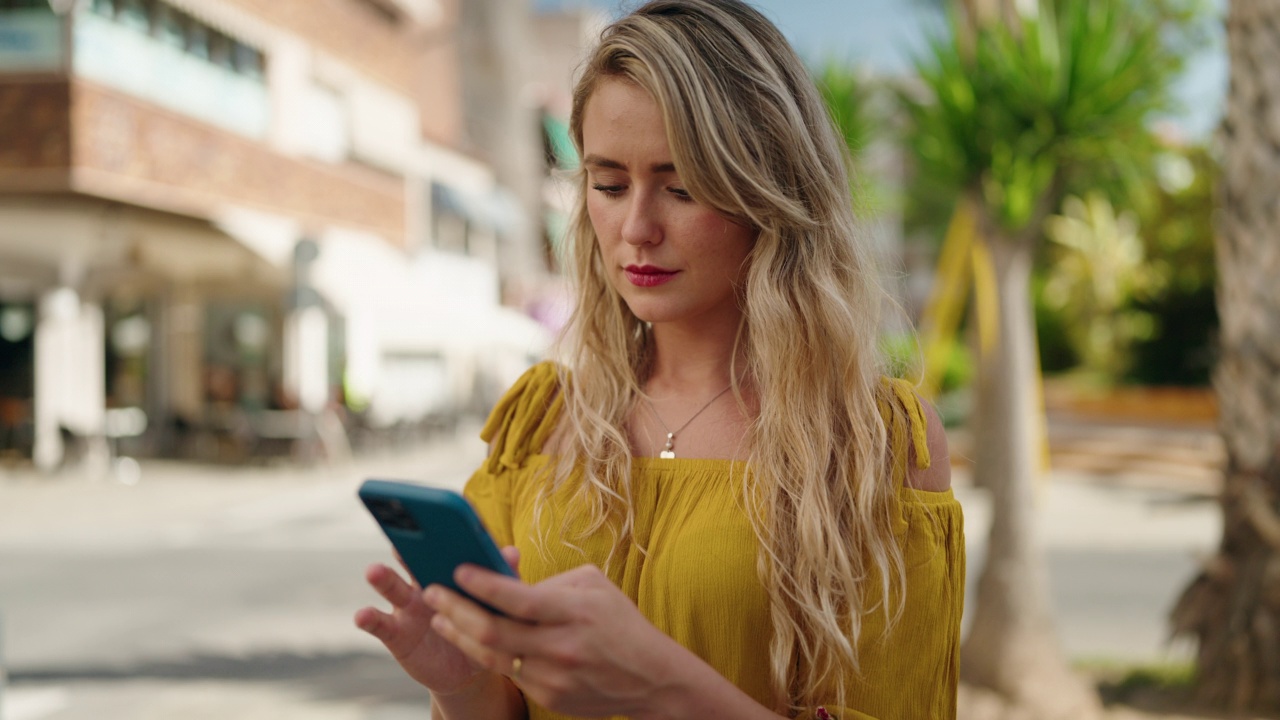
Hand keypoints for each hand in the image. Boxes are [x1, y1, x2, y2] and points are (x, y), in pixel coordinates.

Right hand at [354, 546, 522, 698]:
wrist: (467, 670)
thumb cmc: (481, 627)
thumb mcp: (493, 605)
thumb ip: (499, 579)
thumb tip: (511, 552)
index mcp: (446, 572)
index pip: (438, 546)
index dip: (434, 530)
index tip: (432, 515)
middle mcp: (422, 584)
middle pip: (411, 561)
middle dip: (405, 549)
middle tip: (401, 540)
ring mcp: (406, 608)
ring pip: (391, 587)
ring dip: (382, 578)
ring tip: (374, 570)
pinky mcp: (396, 634)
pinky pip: (379, 625)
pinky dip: (368, 618)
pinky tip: (363, 614)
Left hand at [425, 562, 682, 718]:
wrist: (652, 678)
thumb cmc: (621, 624)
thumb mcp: (595, 587)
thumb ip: (552, 582)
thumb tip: (509, 584)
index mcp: (574, 611)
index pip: (518, 598)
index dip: (482, 584)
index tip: (457, 570)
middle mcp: (561, 646)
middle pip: (493, 631)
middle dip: (456, 609)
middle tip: (432, 592)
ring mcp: (553, 676)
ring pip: (492, 657)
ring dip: (460, 635)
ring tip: (441, 618)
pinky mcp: (549, 696)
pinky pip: (509, 673)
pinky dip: (485, 654)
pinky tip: (470, 639)